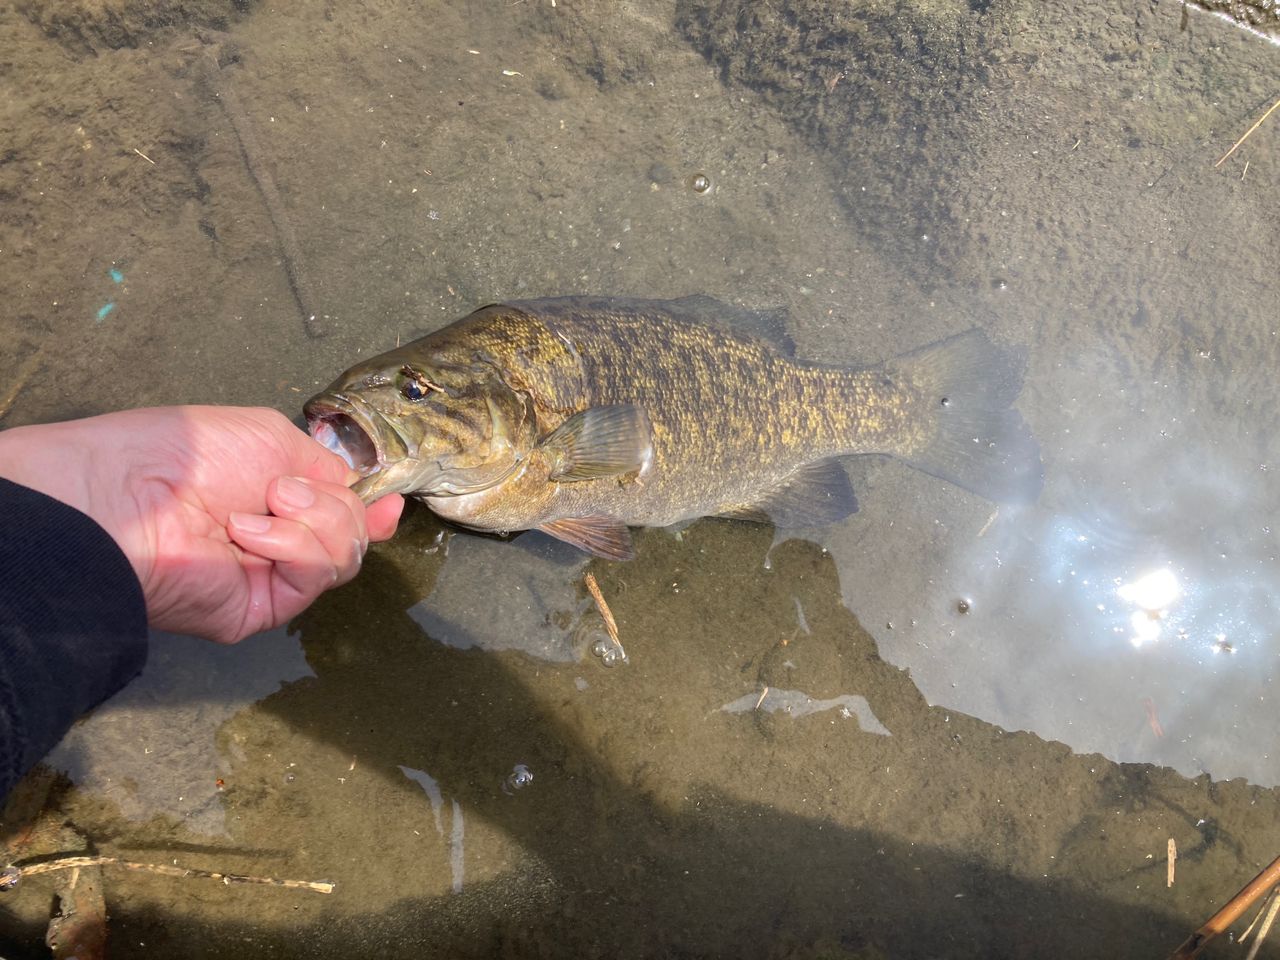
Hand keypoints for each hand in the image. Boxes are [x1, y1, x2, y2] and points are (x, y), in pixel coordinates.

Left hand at [0, 406, 403, 642]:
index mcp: (278, 500)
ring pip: (344, 558)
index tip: (387, 503)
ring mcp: (271, 577)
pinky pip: (313, 577)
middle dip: (334, 505)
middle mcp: (278, 541)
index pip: (344, 517)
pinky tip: (249, 532)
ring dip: (316, 521)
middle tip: (282, 489)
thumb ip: (327, 469)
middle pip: (354, 535)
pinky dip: (292, 546)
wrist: (127, 493)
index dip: (372, 512)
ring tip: (264, 504)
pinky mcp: (261, 608)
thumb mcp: (274, 436)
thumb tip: (372, 502)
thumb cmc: (187, 452)